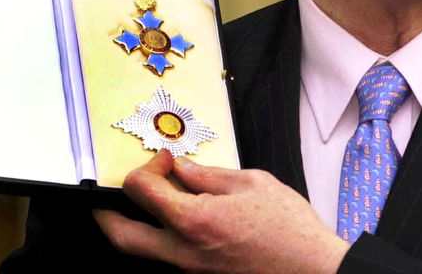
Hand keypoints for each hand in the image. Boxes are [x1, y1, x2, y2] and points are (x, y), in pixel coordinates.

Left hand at [94, 150, 348, 272]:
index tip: (164, 159)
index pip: (141, 191)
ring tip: (146, 204)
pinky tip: (178, 220)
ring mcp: (191, 271)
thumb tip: (180, 168)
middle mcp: (184, 252)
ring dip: (135, 227)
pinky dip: (162, 238)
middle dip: (107, 214)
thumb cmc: (289, 228)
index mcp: (193, 221)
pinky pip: (168, 259)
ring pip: (143, 252)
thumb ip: (208, 174)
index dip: (147, 167)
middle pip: (123, 237)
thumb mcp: (251, 183)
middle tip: (109, 197)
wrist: (314, 271)